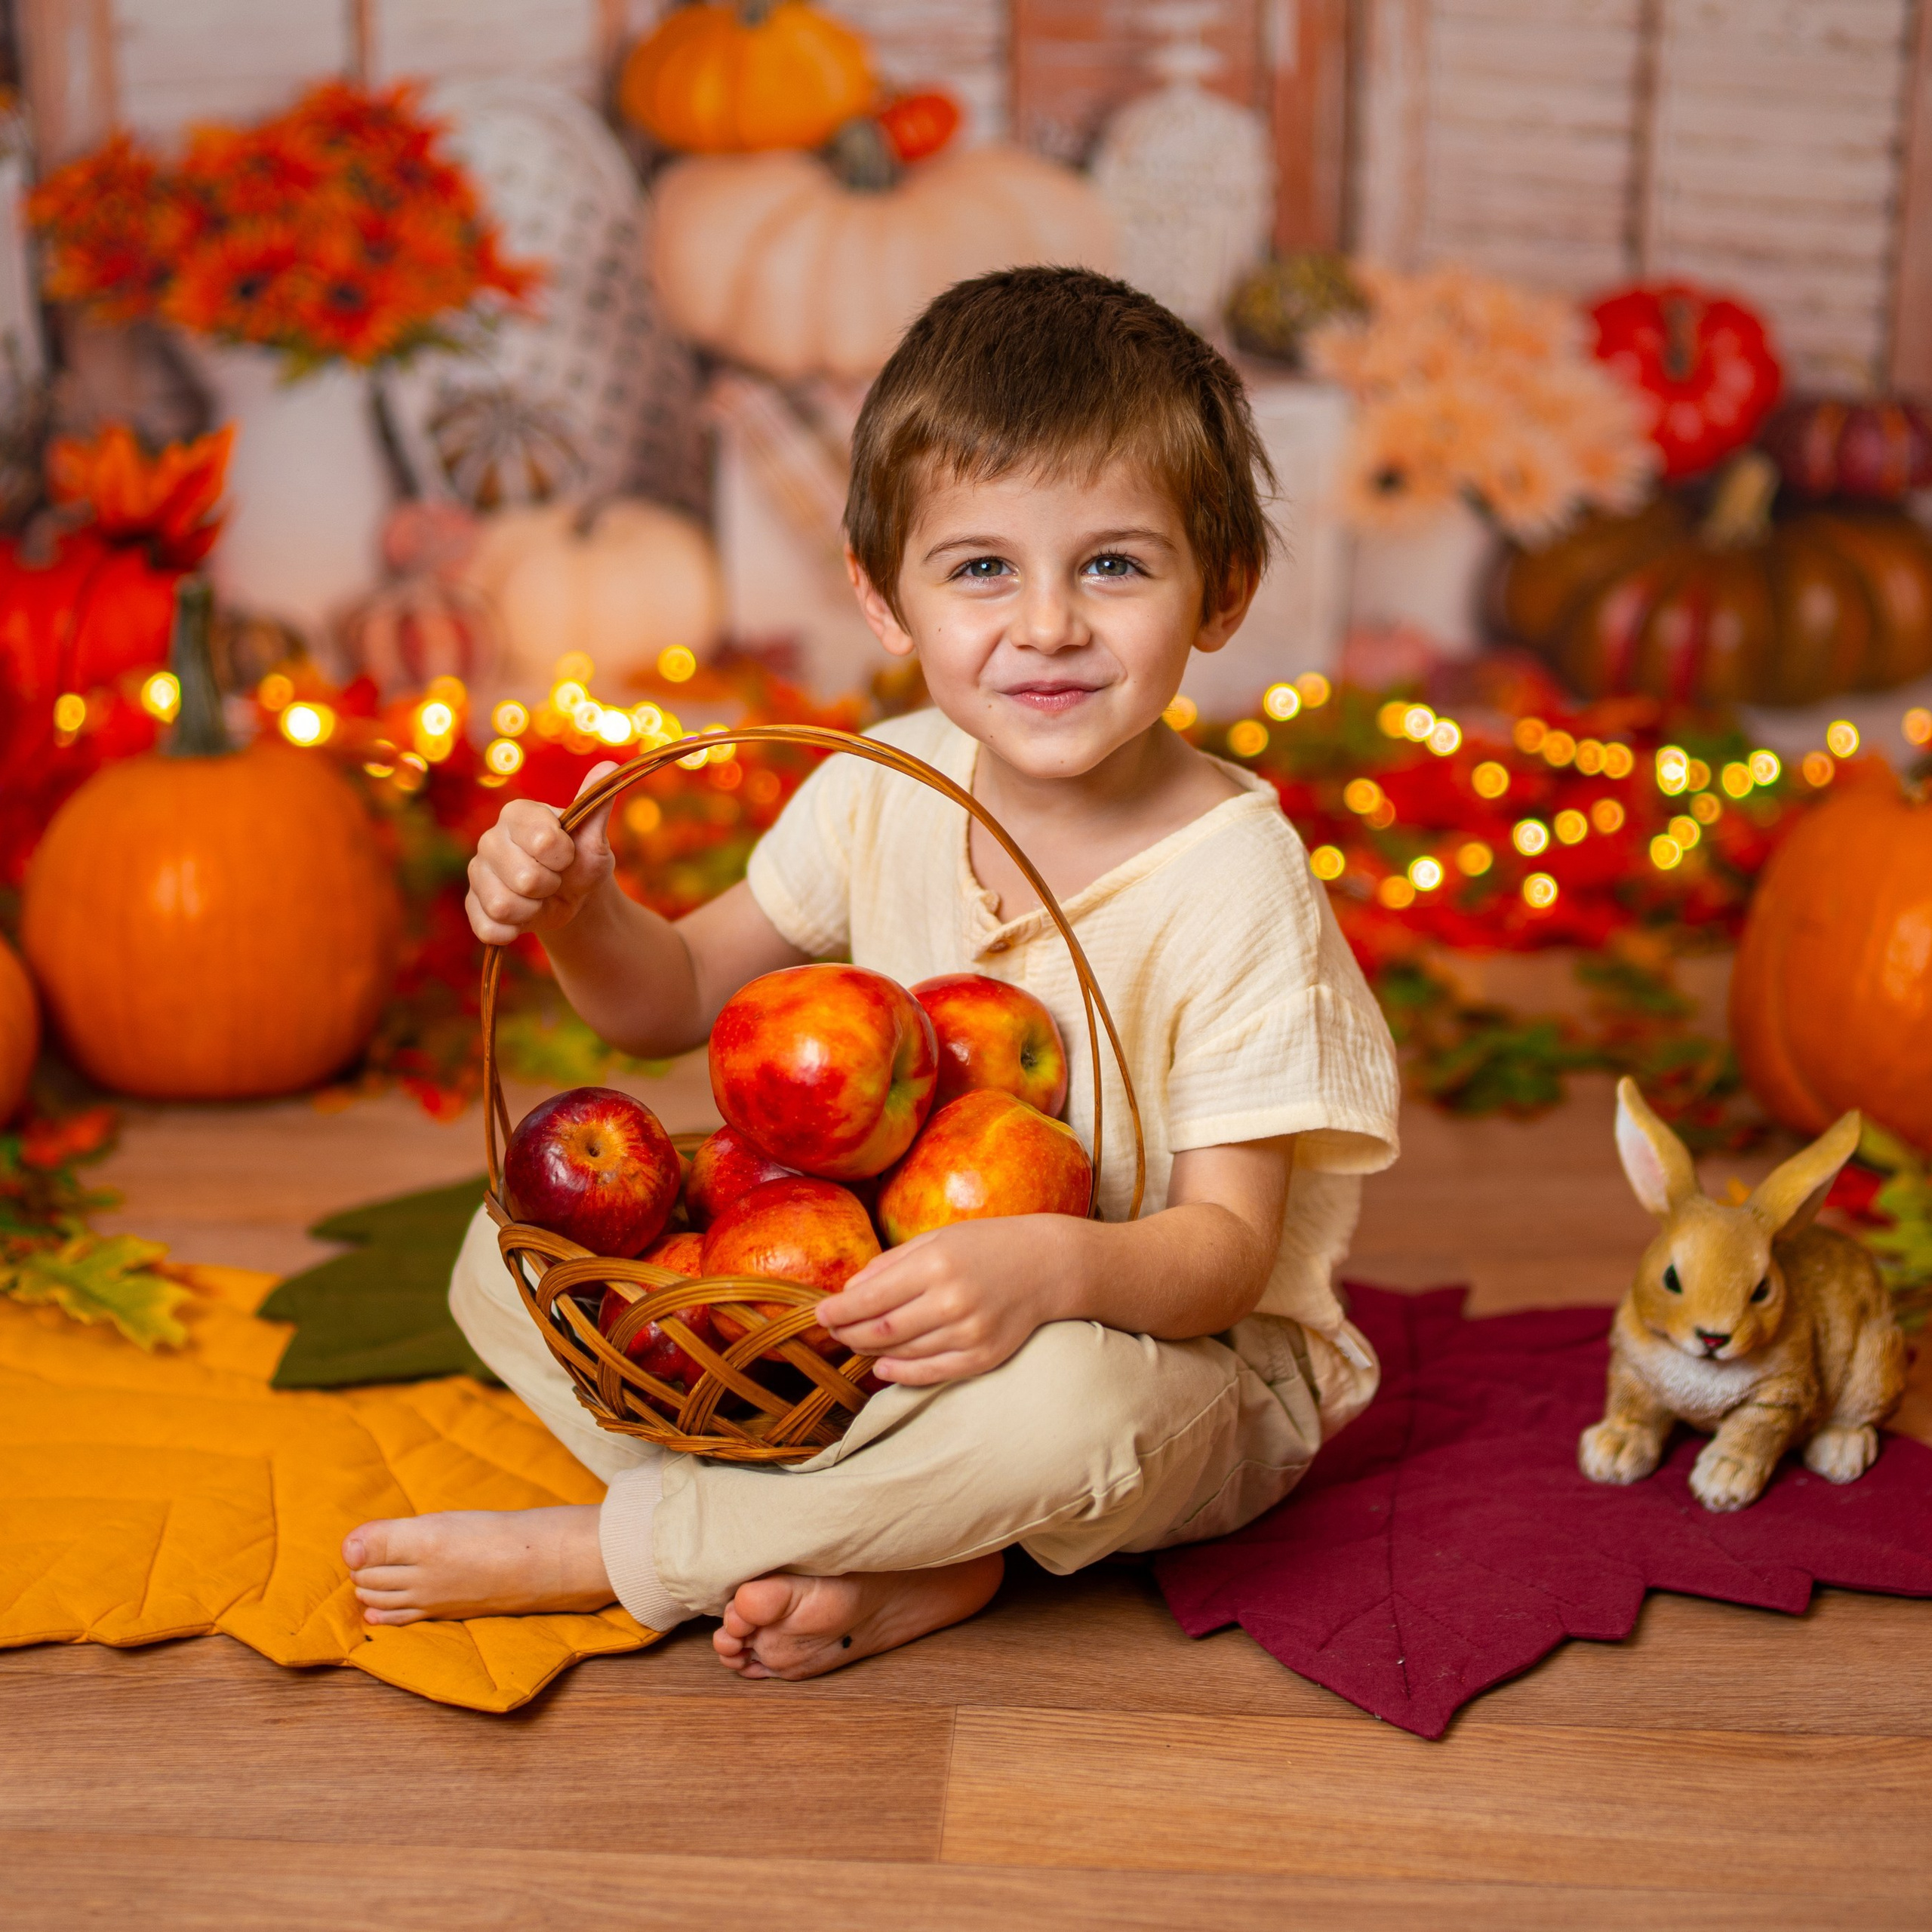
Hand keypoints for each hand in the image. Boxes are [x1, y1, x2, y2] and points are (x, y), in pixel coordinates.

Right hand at [466, 761, 619, 943]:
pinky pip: (490, 928)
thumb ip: (596, 803)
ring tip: (540, 898)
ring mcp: (477, 873)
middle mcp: (490, 839)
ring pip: (504, 906)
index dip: (564, 856)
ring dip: (533, 910)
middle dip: (550, 886)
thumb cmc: (580, 861)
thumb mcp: (593, 837)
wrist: (571, 897)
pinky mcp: (472, 905)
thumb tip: (610, 767)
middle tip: (555, 879)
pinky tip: (524, 917)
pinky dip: (514, 930)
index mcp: (517, 814)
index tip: (568, 854)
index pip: (544, 841)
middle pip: (524, 879)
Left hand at [816, 1216, 1078, 1385]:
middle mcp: (952, 1300)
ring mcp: (969, 1332)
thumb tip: (849, 1291)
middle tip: (833, 1331)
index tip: (818, 1315)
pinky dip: (900, 1373)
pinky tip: (883, 1366)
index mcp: (936, 1264)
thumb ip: (891, 1265)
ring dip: (871, 1351)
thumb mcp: (937, 1239)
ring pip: (902, 1353)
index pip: (870, 1298)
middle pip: (881, 1330)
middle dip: (848, 1333)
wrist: (1048, 1266)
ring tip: (856, 1342)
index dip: (838, 1311)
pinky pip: (931, 1372)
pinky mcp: (983, 1356)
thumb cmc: (987, 1246)